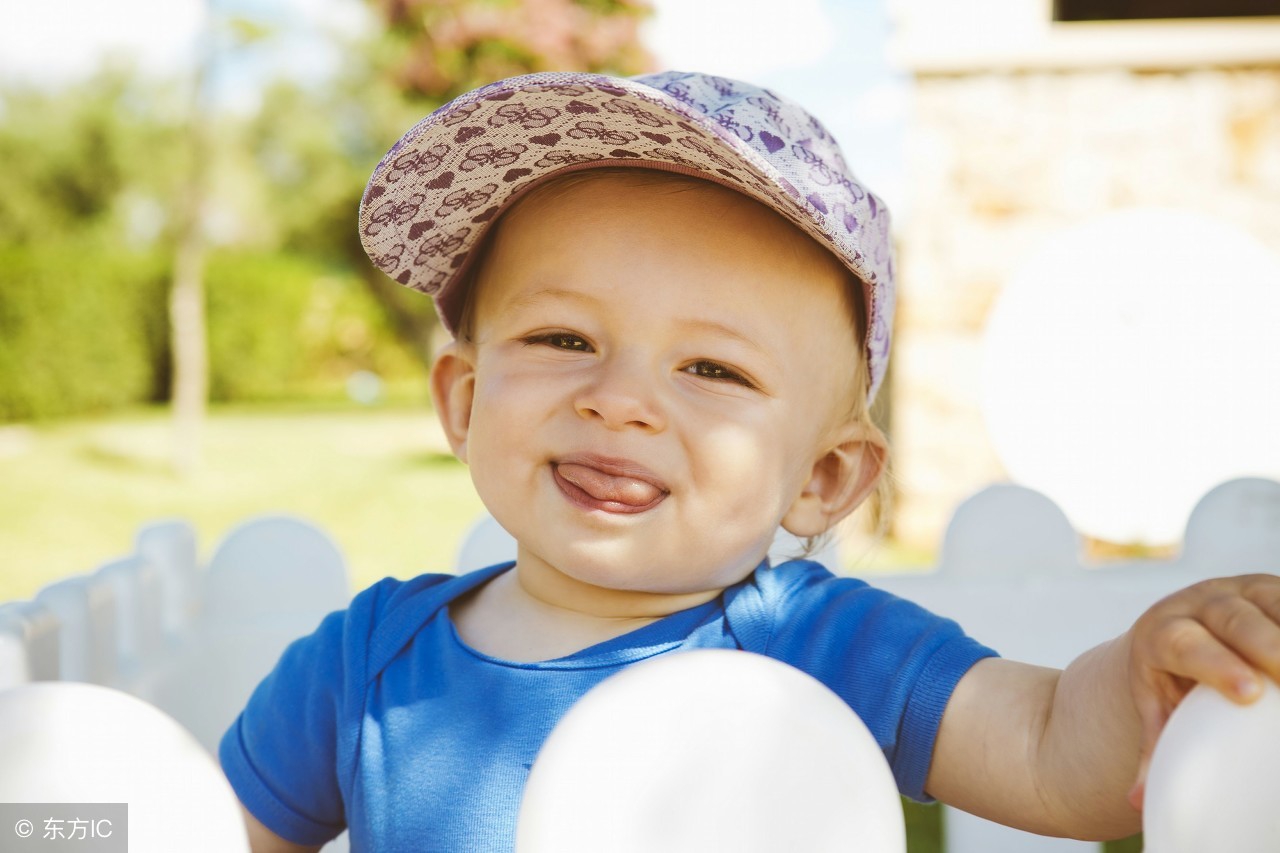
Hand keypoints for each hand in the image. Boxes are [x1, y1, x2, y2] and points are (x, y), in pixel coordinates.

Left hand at [1125, 574, 1279, 809]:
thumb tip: (1138, 801)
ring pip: (1269, 601)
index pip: (1183, 645)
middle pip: (1231, 618)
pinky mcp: (1269, 588)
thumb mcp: (1156, 707)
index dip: (1215, 665)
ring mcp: (1237, 591)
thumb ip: (1152, 749)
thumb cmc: (1168, 680)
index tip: (1247, 693)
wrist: (1175, 628)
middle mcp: (1197, 604)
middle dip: (1265, 645)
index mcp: (1161, 633)